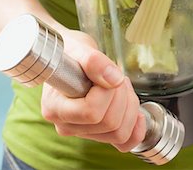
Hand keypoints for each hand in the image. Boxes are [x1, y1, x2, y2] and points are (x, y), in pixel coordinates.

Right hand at [41, 28, 145, 151]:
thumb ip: (93, 61)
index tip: (105, 72)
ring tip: (120, 85)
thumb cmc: (70, 52)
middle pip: (109, 123)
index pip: (90, 111)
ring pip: (119, 133)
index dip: (106, 91)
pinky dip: (136, 129)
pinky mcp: (99, 133)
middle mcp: (66, 124)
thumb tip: (114, 79)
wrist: (72, 56)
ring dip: (129, 105)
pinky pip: (124, 143)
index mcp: (55, 107)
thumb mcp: (78, 48)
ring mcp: (83, 131)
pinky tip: (137, 113)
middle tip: (115, 76)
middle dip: (121, 95)